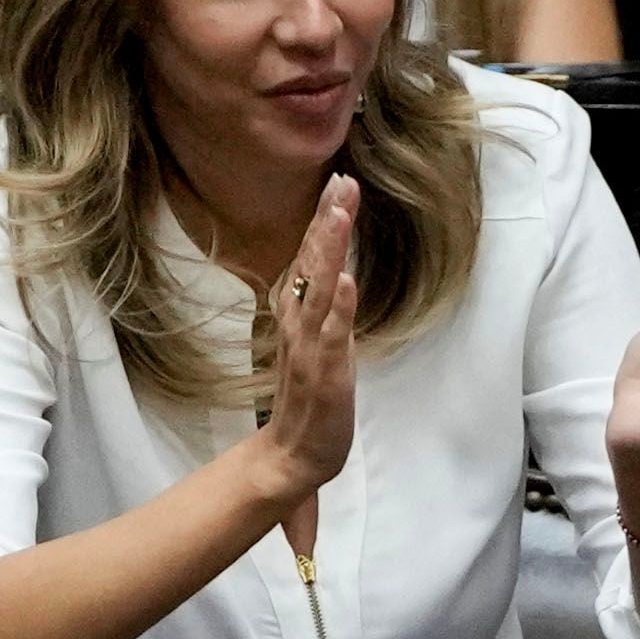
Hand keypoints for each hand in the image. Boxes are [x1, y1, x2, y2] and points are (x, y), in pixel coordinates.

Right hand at [254, 176, 360, 508]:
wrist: (291, 458)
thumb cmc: (308, 404)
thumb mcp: (320, 348)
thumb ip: (326, 313)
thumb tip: (340, 278)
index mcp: (299, 318)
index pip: (311, 261)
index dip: (323, 223)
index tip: (336, 184)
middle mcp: (300, 325)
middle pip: (312, 264)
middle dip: (326, 221)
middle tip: (340, 180)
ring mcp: (310, 348)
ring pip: (320, 290)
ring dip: (330, 251)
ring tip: (340, 213)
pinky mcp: (324, 373)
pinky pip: (331, 336)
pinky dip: (340, 308)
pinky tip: (348, 280)